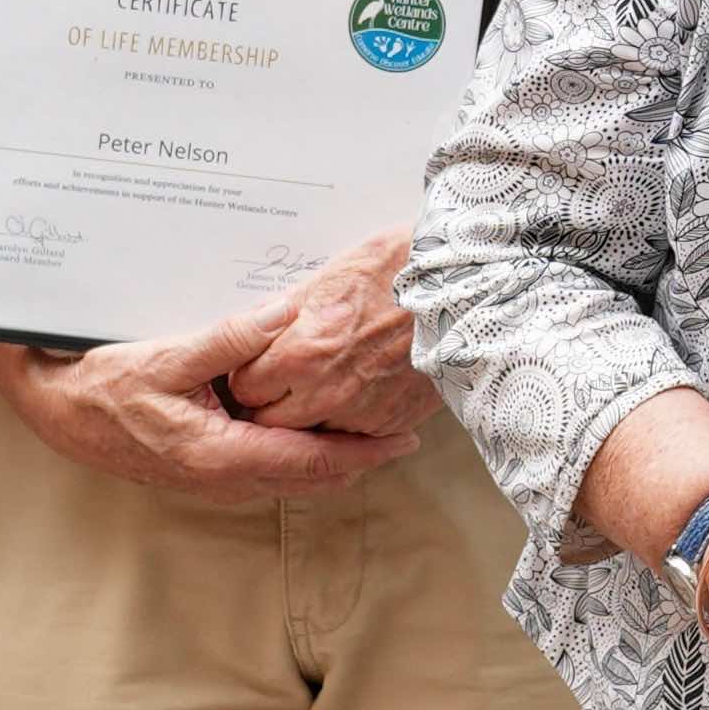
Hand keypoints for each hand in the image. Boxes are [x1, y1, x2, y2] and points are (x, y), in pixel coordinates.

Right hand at [0, 326, 410, 503]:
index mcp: (222, 455)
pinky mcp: (207, 472)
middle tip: (404, 433)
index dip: (363, 452)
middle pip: (311, 478)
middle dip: (359, 458)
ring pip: (292, 479)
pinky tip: (315, 429)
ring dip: (332, 460)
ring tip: (373, 431)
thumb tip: (286, 317)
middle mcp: (224, 479)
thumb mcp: (167, 354)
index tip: (404, 439)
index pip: (311, 462)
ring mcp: (214, 481)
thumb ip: (230, 339)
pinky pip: (269, 471)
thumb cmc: (105, 385)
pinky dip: (302, 457)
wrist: (56, 412)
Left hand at [225, 226, 439, 441]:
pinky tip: (360, 392)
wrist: (463, 290)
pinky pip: (353, 436)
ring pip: (311, 436)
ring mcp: (360, 415)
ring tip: (325, 387)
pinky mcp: (390, 425)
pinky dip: (350, 422)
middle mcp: (325, 394)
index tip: (260, 367)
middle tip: (282, 384)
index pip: (245, 387)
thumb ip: (284, 312)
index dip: (250, 375)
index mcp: (300, 355)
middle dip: (272, 404)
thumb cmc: (399, 273)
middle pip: (271, 422)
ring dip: (310, 419)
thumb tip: (254, 326)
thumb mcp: (330, 277)